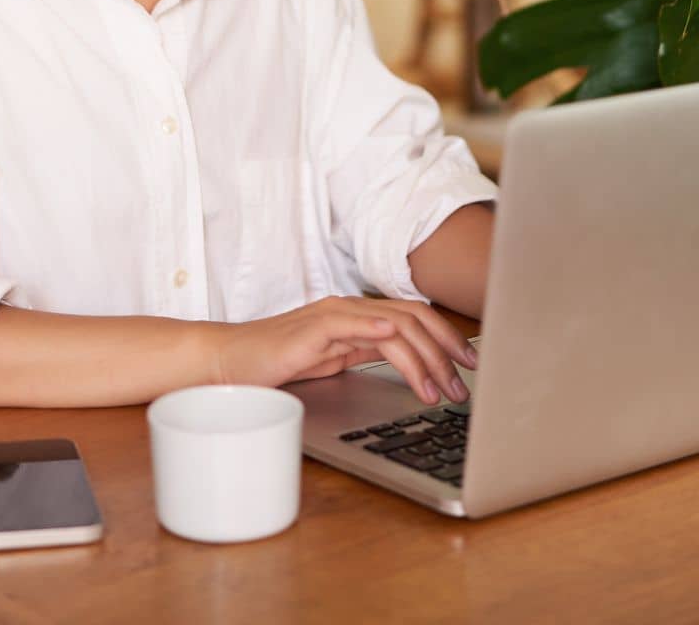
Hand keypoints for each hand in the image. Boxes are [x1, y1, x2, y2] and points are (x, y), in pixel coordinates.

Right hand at [205, 295, 477, 405]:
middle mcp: (349, 309)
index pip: (414, 318)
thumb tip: (407, 365)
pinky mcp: (312, 328)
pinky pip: (352, 324)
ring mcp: (331, 315)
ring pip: (393, 325)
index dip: (446, 337)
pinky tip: (397, 342)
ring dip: (423, 357)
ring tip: (438, 389)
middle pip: (413, 317)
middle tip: (466, 380)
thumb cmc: (276, 363)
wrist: (229, 362)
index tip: (469, 364)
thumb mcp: (332, 359)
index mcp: (357, 316)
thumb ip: (365, 353)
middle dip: (447, 348)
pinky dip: (379, 330)